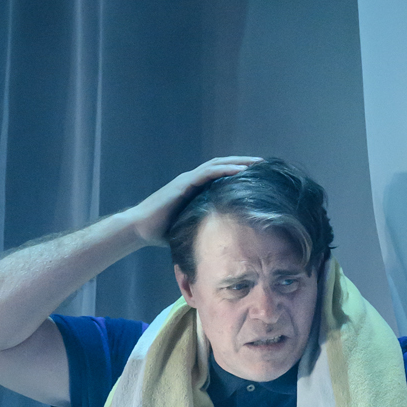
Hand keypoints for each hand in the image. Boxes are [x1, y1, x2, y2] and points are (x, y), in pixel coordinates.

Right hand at [128, 157, 258, 246]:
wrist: (140, 229)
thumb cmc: (161, 231)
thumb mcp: (189, 227)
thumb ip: (203, 228)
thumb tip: (220, 243)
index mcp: (195, 189)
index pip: (221, 175)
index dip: (239, 171)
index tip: (258, 174)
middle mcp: (192, 180)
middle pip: (223, 165)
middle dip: (244, 163)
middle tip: (265, 164)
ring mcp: (188, 180)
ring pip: (218, 165)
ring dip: (238, 162)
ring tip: (257, 163)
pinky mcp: (184, 183)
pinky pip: (207, 173)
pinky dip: (224, 169)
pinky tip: (240, 170)